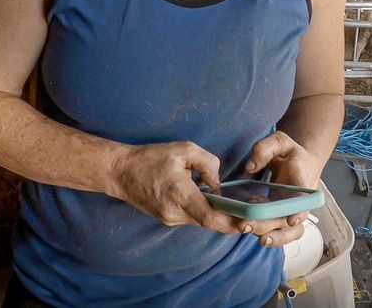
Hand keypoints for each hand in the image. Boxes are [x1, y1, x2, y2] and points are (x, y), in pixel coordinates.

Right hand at [109, 141, 241, 234]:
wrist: (120, 171)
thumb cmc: (150, 157)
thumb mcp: (183, 149)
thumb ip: (208, 163)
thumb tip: (218, 183)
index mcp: (180, 194)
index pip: (211, 218)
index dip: (233, 223)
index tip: (250, 221)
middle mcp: (175, 213)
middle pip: (211, 222)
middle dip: (231, 218)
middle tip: (251, 210)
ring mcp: (170, 219)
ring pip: (202, 220)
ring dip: (216, 213)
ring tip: (231, 201)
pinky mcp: (167, 219)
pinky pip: (192, 217)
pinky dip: (203, 210)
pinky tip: (207, 198)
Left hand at [237, 131, 321, 246]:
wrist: (300, 163)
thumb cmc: (289, 152)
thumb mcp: (279, 141)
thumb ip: (264, 148)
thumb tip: (250, 168)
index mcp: (303, 179)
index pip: (304, 197)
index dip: (299, 210)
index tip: (291, 220)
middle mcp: (301, 200)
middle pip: (291, 219)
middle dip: (271, 226)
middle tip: (248, 225)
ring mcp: (294, 211)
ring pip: (290, 232)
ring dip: (275, 238)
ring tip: (256, 237)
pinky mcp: (284, 218)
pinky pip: (283, 233)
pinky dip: (273, 237)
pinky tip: (256, 234)